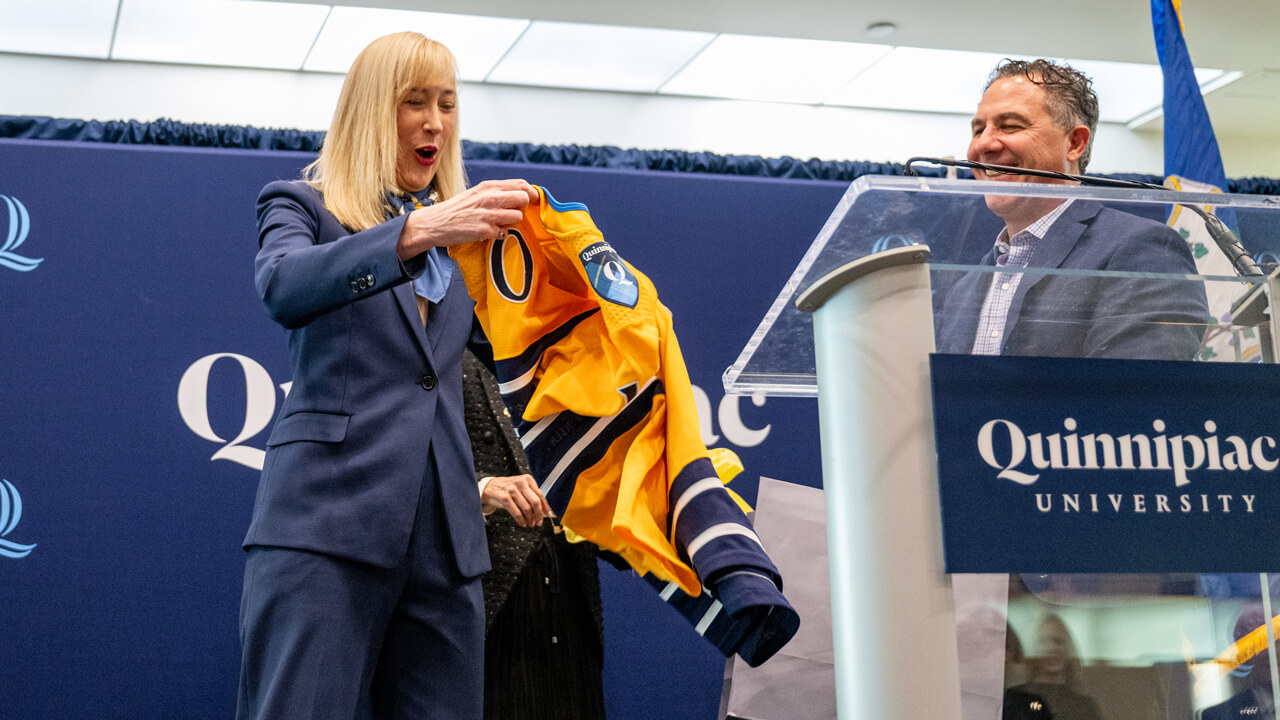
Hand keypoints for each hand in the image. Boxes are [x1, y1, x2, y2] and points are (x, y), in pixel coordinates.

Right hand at [396, 179, 536, 259]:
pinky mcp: (484, 230)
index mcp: (488, 186)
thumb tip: (520, 195)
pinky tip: (488, 232)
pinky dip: (500, 234)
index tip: (532, 201)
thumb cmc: (457, 210)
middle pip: (524, 198)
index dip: (531, 193)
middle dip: (524, 208)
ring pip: (518, 216)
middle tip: (514, 213)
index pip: (521, 184)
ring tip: (499, 224)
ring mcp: (487, 214)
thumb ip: (496, 193)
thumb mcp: (476, 194)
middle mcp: (489, 197)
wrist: (435, 223)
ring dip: (512, 222)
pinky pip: (504, 232)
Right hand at [481, 473, 553, 527]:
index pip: (540, 495)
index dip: (545, 507)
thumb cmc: (508, 488)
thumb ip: (532, 495)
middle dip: (539, 515)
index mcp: (527, 479)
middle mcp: (521, 483)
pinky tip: (523, 523)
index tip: (548, 515)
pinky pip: (517, 513)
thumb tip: (544, 510)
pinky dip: (521, 520)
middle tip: (539, 522)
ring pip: (527, 509)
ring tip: (530, 524)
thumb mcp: (521, 486)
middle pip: (535, 502)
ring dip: (530, 519)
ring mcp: (512, 490)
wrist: (490, 487)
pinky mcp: (505, 498)